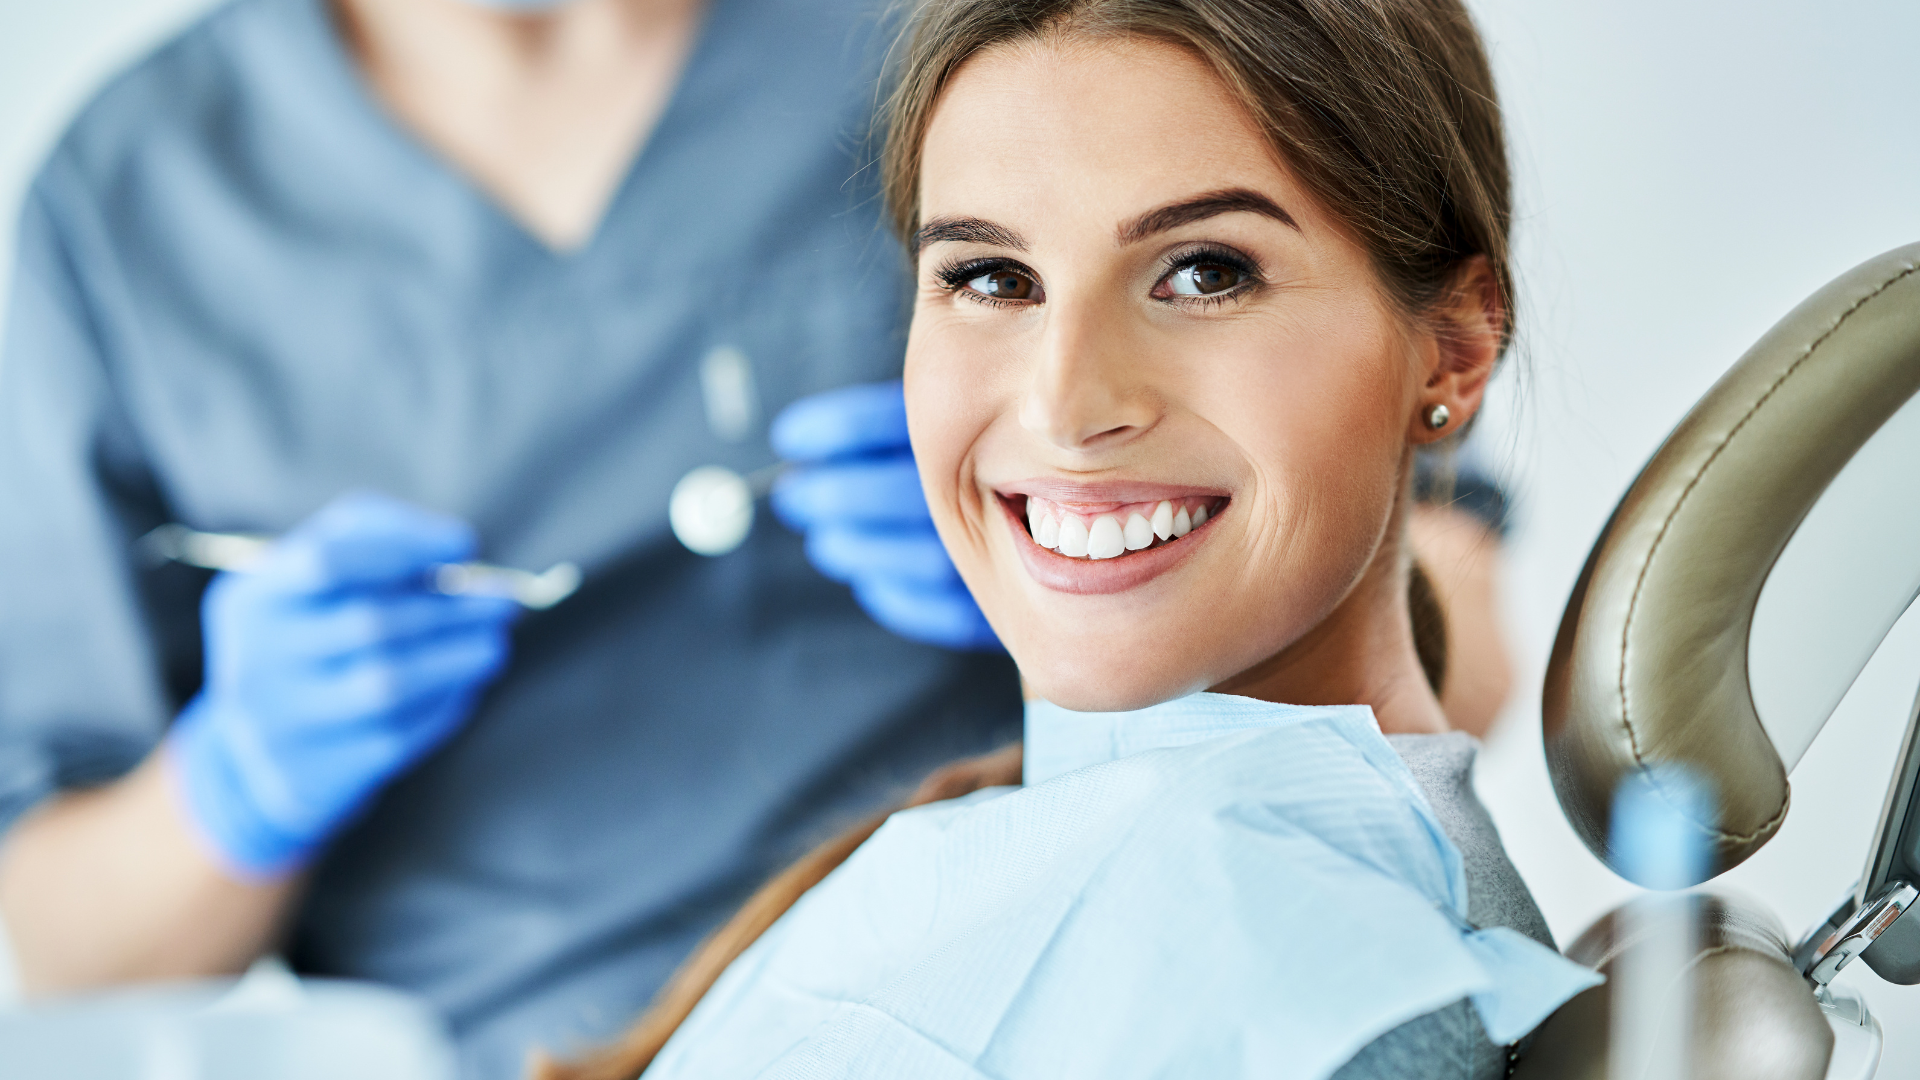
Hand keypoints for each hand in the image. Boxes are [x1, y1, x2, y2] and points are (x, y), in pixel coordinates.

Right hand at [166, 491, 518, 875]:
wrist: (263, 742)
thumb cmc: (311, 630)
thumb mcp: (320, 572)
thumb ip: (382, 538)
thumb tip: (460, 548)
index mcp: (252, 600)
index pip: (330, 562)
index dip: (406, 548)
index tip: (466, 546)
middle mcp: (253, 662)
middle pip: (370, 623)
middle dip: (451, 608)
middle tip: (505, 601)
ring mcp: (278, 725)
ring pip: (387, 685)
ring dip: (457, 659)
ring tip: (494, 645)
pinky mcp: (312, 775)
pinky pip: (396, 736)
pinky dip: (441, 707)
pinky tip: (464, 687)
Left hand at [770, 381, 999, 650]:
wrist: (1107, 526)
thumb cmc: (1022, 449)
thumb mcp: (978, 405)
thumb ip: (918, 411)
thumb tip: (803, 436)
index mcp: (978, 423)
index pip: (881, 423)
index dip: (826, 429)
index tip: (788, 436)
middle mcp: (990, 487)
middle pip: (881, 493)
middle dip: (827, 495)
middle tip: (795, 496)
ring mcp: (999, 554)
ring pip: (905, 556)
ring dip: (853, 548)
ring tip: (827, 541)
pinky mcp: (1001, 609)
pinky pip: (932, 610)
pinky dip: (896, 597)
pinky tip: (874, 581)